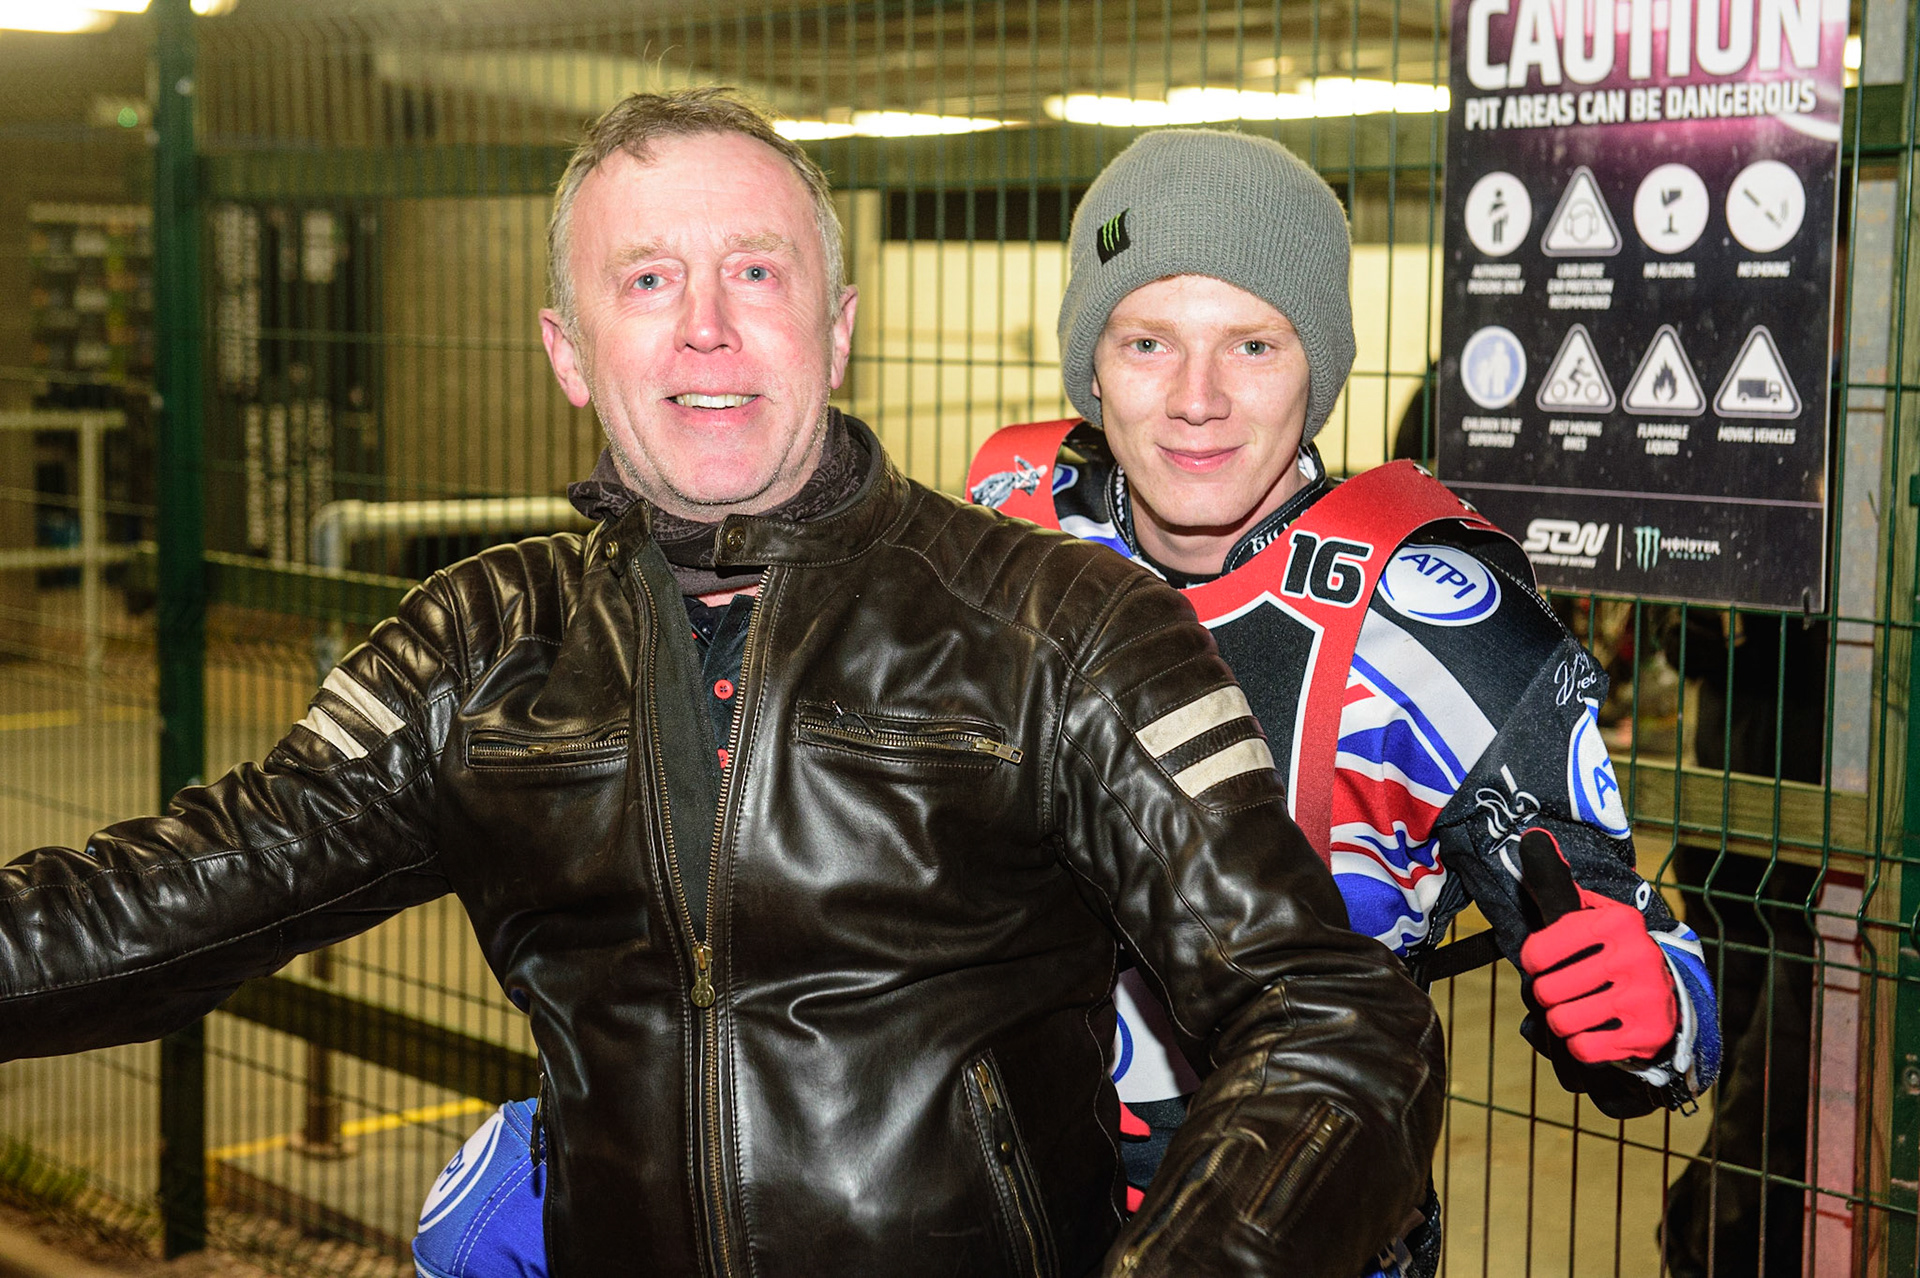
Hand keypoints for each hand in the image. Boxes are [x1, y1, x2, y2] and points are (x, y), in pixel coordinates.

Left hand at [1518, 887, 1677, 1065]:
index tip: (1549, 962)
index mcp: (1616, 920)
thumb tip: (1533, 837)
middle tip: (1566, 990)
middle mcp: (1635, 954)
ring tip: (1580, 1009)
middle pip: (1547, 991)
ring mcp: (1645, 996)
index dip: (1534, 962)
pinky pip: (1584, 1049)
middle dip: (1549, 995)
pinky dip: (1582, 1045)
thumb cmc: (1612, 953)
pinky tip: (1598, 1030)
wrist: (1669, 998)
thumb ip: (1556, 882)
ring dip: (1563, 1021)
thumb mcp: (1589, 914)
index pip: (1537, 951)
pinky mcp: (1648, 1035)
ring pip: (1562, 1022)